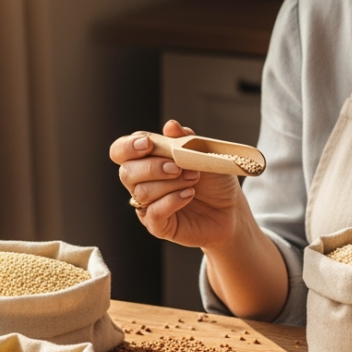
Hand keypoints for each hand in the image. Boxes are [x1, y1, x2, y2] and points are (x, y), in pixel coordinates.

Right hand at [108, 120, 245, 249]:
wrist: (231, 209)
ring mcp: (148, 205)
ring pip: (142, 192)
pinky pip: (153, 213)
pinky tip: (188, 194)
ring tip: (193, 180)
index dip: (128, 146)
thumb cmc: (214, 180)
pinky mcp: (158, 225)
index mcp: (147, 159)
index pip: (120, 151)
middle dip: (152, 167)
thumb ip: (185, 140)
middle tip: (178, 167)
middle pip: (126, 172)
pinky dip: (171, 201)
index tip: (147, 144)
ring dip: (170, 184)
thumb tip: (170, 126)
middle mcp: (142, 182)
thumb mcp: (203, 155)